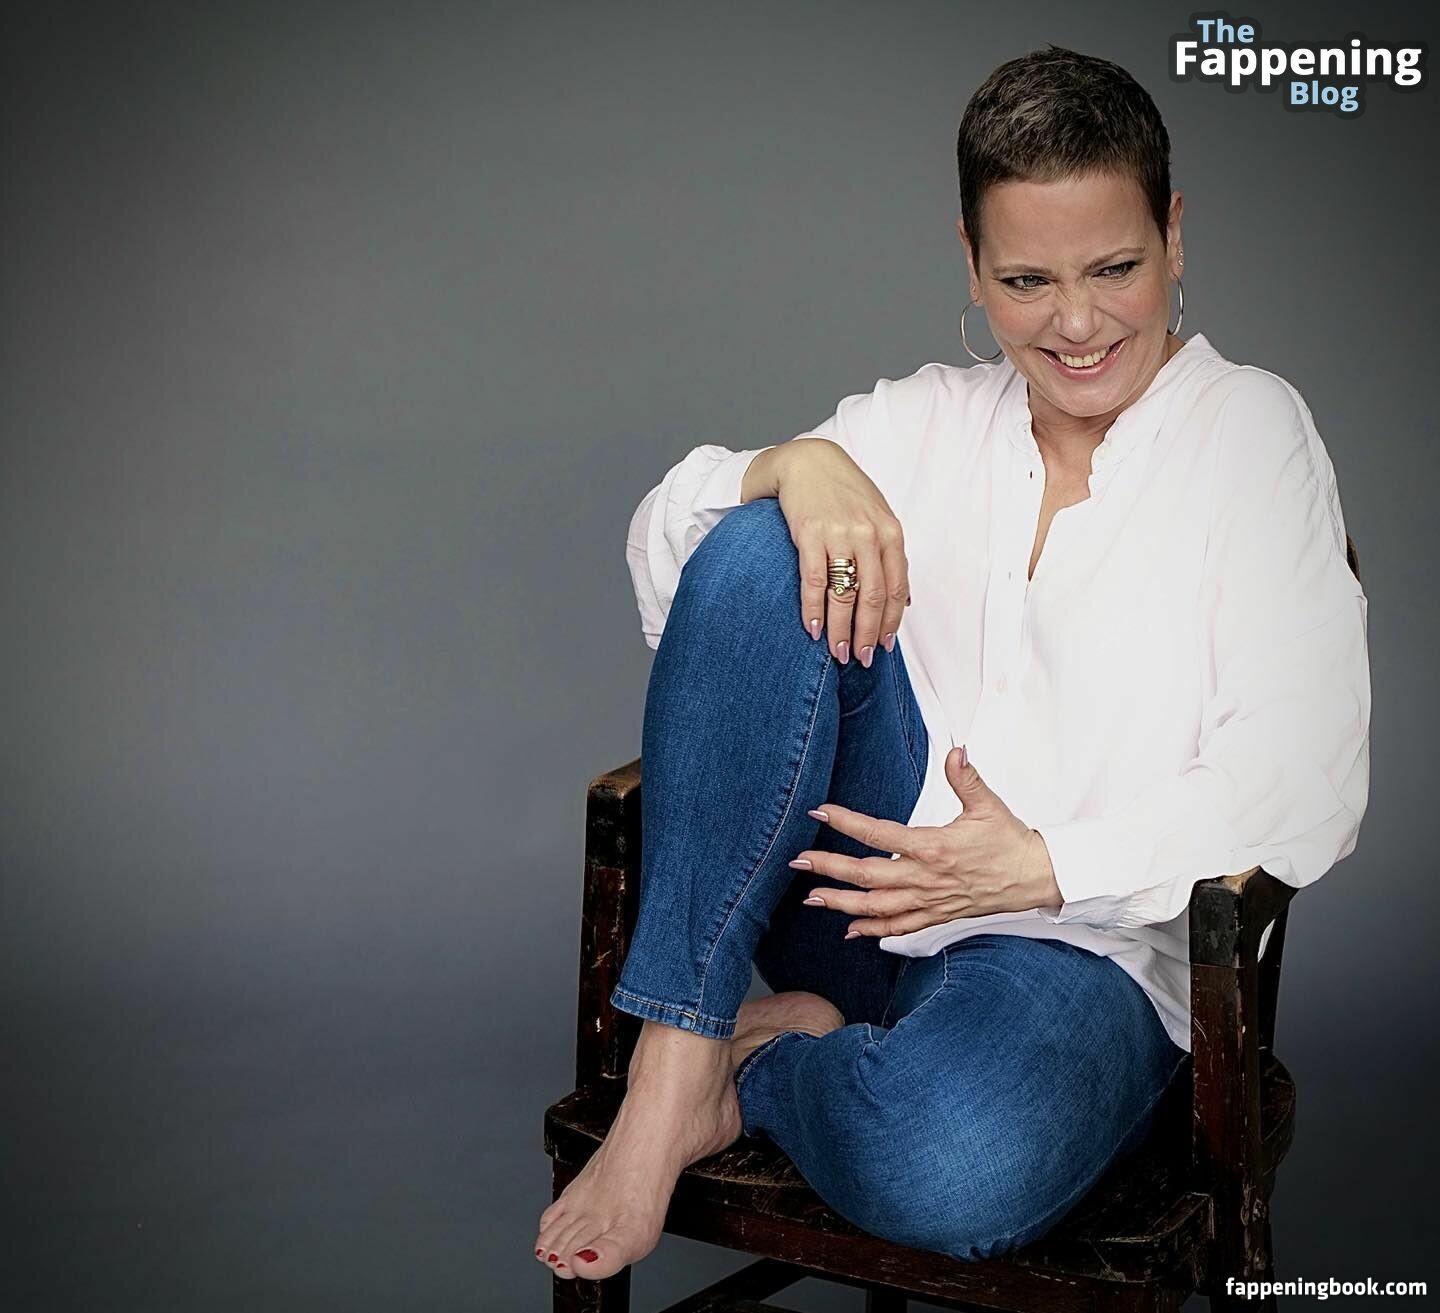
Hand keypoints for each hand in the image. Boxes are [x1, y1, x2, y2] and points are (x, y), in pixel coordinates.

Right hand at [773, 438, 910, 668]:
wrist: (807, 461)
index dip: (890, 622)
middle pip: (873, 597)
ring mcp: (839, 535)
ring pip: (845, 594)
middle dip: (867, 633)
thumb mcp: (878, 517)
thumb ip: (890, 556)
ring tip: (838, 652)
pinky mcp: (809, 534)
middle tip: (860, 658)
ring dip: (841, 629)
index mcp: (890, 532)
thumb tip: (904, 601)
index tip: (882, 646)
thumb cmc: (843, 492)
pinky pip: (813, 581)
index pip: (896, 588)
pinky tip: (812, 629)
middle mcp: (868, 534)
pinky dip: (813, 610)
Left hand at [792, 747, 1064, 937]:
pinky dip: (872, 930)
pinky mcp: (937, 915)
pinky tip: (850, 929)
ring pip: (876, 906)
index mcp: (933, 847)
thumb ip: (966, 778)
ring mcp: (929, 900)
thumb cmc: (1010, 841)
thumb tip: (957, 751)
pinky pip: (899, 927)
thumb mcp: (988, 805)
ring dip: (842, 903)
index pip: (879, 833)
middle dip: (829, 868)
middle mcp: (925, 878)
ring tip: (812, 898)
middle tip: (797, 862)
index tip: (820, 812)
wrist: (1035, 878)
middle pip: (867, 875)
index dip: (846, 822)